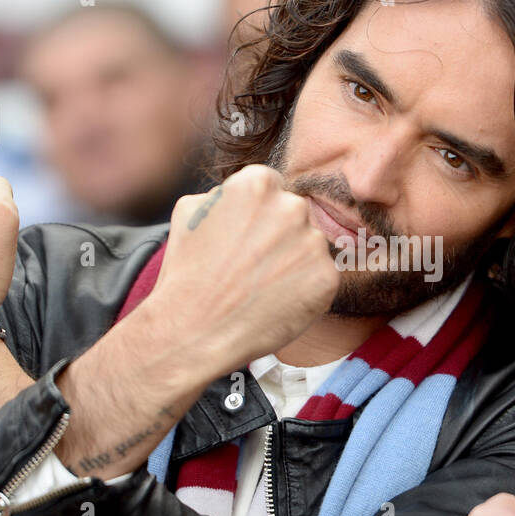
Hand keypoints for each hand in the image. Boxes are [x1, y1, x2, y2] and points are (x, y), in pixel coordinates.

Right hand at [145, 164, 339, 376]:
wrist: (195, 332)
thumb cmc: (187, 275)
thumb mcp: (189, 213)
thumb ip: (223, 195)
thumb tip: (239, 194)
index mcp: (258, 183)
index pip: (271, 191)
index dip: (257, 218)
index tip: (244, 240)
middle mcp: (292, 206)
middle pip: (294, 216)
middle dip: (278, 237)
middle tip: (252, 268)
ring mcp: (313, 242)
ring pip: (309, 247)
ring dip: (292, 264)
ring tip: (259, 289)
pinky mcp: (327, 277)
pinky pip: (320, 278)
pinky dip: (303, 292)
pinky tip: (274, 304)